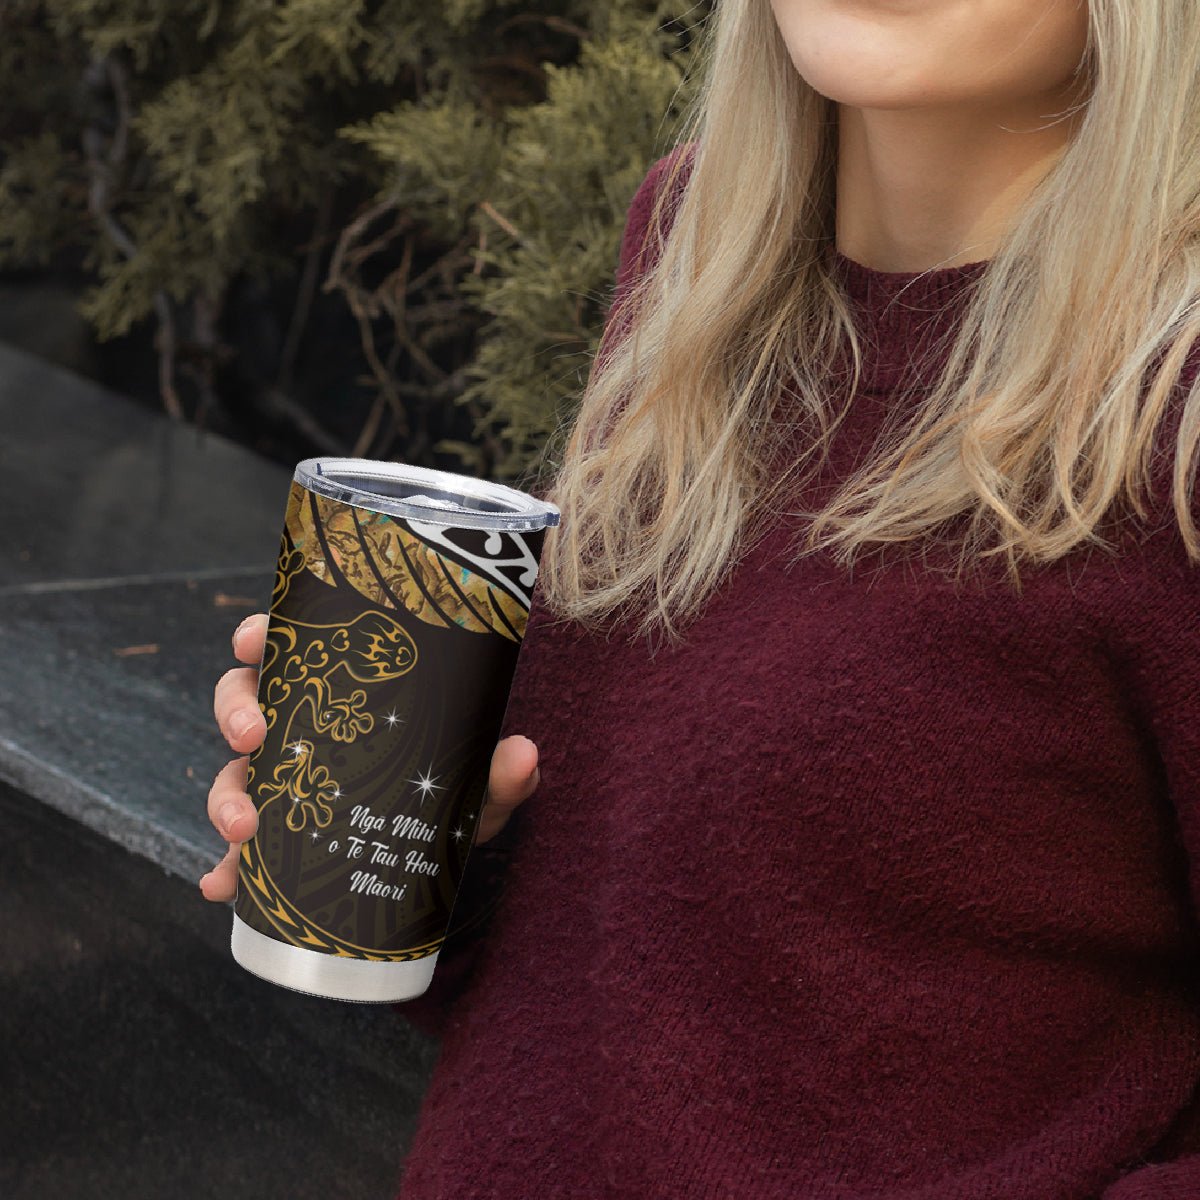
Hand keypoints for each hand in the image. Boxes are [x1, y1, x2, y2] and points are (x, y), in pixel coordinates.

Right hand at [198, 614, 539, 900]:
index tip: (253, 640)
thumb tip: (524, 754)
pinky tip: (224, 887)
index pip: (290, 648)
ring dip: (226, 797)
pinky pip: (240, 852)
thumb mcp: (481, 785)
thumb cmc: (458, 795)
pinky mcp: (280, 839)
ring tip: (243, 829)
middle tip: (253, 736)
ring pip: (234, 774)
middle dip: (236, 714)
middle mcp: (304, 729)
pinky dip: (227, 870)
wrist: (450, 855)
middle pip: (244, 703)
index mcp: (341, 693)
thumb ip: (502, 772)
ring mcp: (287, 782)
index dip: (259, 636)